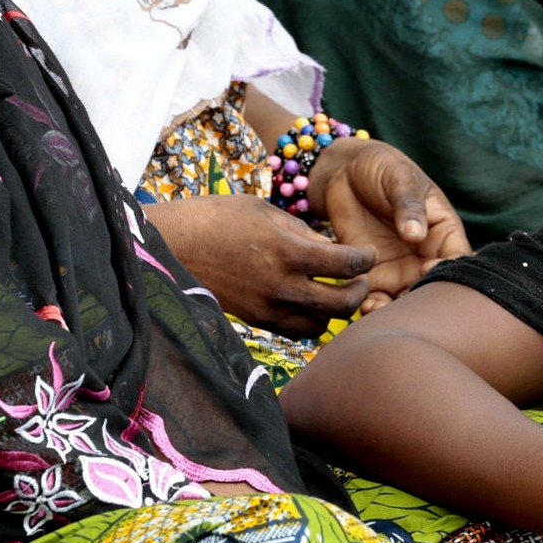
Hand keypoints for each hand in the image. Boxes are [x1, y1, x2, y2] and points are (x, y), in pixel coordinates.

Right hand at [143, 195, 372, 337]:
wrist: (173, 246)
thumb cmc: (217, 218)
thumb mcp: (265, 211)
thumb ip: (303, 233)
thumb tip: (332, 250)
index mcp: (288, 252)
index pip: (347, 265)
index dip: (366, 259)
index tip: (369, 254)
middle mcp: (282, 287)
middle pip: (342, 305)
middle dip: (359, 291)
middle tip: (361, 279)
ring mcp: (268, 309)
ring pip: (321, 326)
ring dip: (335, 312)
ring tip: (336, 293)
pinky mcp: (256, 321)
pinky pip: (296, 331)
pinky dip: (310, 321)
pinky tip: (309, 303)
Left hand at [307, 137, 470, 313]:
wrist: (345, 172)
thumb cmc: (382, 168)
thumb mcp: (400, 179)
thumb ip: (409, 206)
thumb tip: (416, 234)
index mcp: (443, 230)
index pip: (456, 258)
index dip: (448, 270)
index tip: (428, 269)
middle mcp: (425, 255)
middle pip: (432, 287)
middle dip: (421, 299)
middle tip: (403, 297)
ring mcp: (400, 268)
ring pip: (406, 299)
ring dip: (396, 310)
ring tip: (379, 308)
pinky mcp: (374, 275)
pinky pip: (378, 299)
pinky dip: (373, 308)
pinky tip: (364, 306)